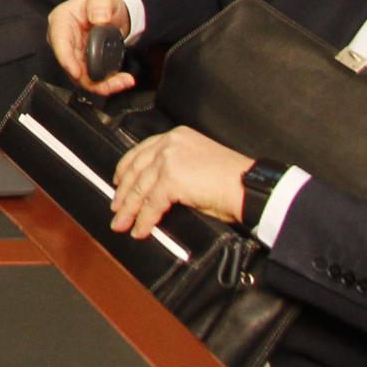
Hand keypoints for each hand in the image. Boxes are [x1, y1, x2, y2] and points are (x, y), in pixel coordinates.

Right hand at [46, 0, 137, 96]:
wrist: (109, 12)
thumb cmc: (101, 4)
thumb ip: (100, 5)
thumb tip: (100, 18)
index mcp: (61, 22)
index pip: (60, 43)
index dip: (67, 60)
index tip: (77, 73)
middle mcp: (64, 42)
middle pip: (71, 66)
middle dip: (92, 79)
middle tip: (116, 81)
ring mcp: (74, 55)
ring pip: (82, 77)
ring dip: (102, 84)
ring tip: (124, 81)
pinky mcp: (84, 65)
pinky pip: (92, 79)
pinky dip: (107, 83)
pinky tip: (122, 80)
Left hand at [110, 127, 253, 239]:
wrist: (250, 187)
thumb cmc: (233, 180)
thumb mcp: (199, 165)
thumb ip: (176, 169)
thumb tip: (157, 190)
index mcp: (177, 136)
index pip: (142, 151)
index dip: (126, 169)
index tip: (118, 181)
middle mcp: (169, 143)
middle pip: (135, 170)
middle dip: (123, 193)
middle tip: (116, 209)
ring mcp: (169, 159)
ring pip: (140, 188)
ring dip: (128, 210)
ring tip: (121, 224)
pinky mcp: (171, 179)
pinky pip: (151, 204)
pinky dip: (144, 220)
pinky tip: (140, 230)